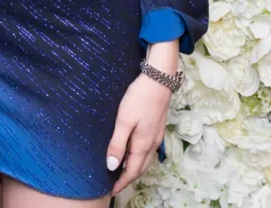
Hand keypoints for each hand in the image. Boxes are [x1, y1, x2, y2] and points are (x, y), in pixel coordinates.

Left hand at [106, 71, 170, 193]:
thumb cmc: (139, 98)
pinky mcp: (158, 128)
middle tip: (115, 185)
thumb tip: (111, 166)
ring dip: (134, 169)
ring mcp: (157, 136)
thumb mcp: (124, 121)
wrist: (159, 79)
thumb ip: (117, 144)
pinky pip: (148, 150)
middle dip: (128, 179)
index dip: (121, 183)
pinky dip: (139, 158)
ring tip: (121, 172)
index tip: (111, 191)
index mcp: (143, 144)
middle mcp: (152, 144)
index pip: (131, 171)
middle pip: (140, 168)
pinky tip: (133, 153)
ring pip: (145, 160)